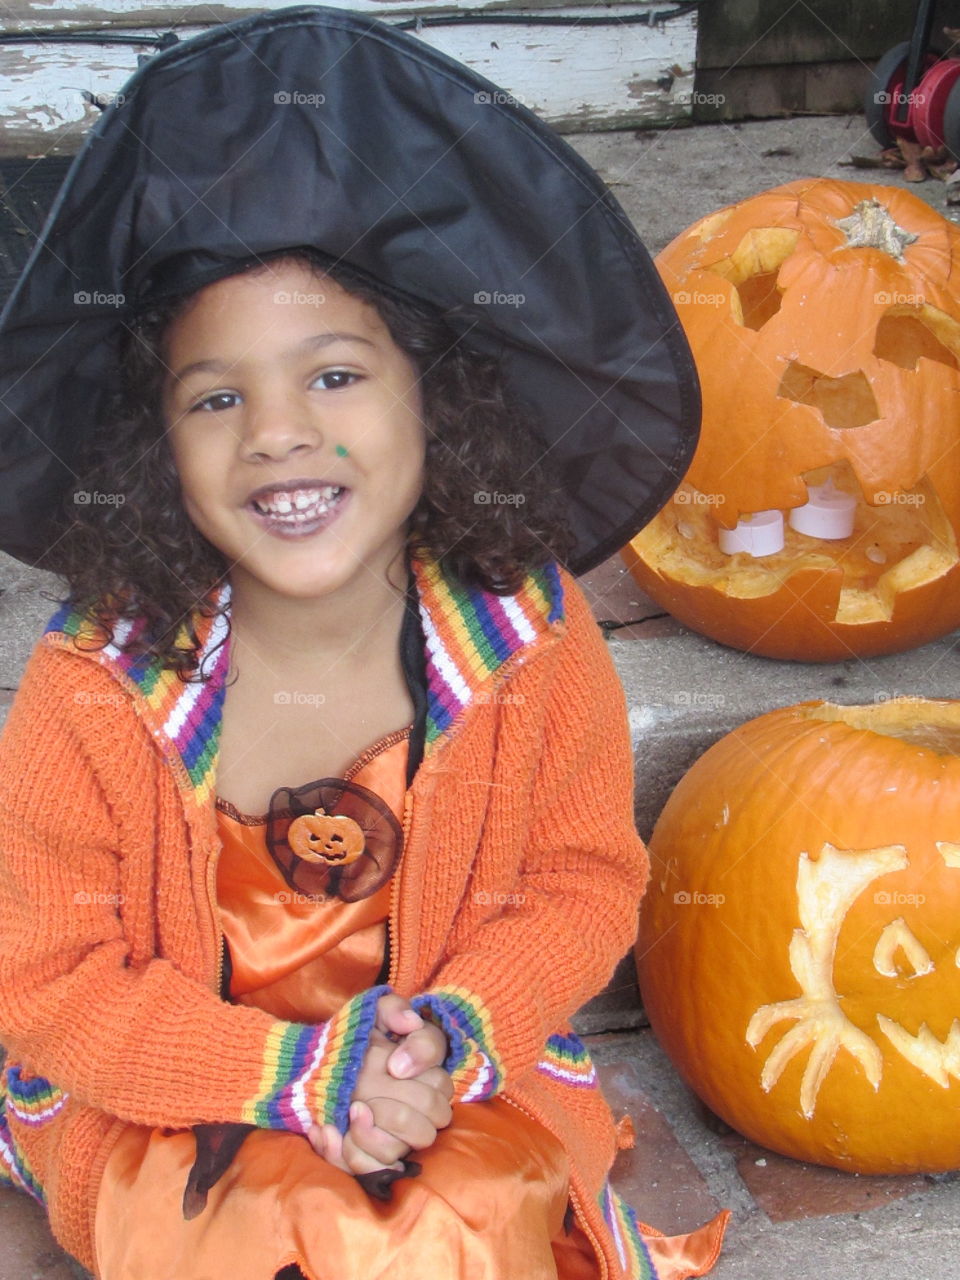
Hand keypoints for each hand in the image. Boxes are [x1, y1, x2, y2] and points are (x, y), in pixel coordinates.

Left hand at [308, 994, 451, 1175]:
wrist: (314, 1063)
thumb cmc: (353, 1037)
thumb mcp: (371, 1013)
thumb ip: (394, 1010)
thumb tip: (410, 1024)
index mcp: (425, 1079)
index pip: (441, 1083)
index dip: (420, 1071)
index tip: (392, 1066)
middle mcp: (414, 1114)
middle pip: (425, 1129)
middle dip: (396, 1115)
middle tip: (363, 1098)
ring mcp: (392, 1138)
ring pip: (395, 1154)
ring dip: (369, 1139)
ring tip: (348, 1114)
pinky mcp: (366, 1155)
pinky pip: (366, 1169)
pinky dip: (344, 1154)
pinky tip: (326, 1131)